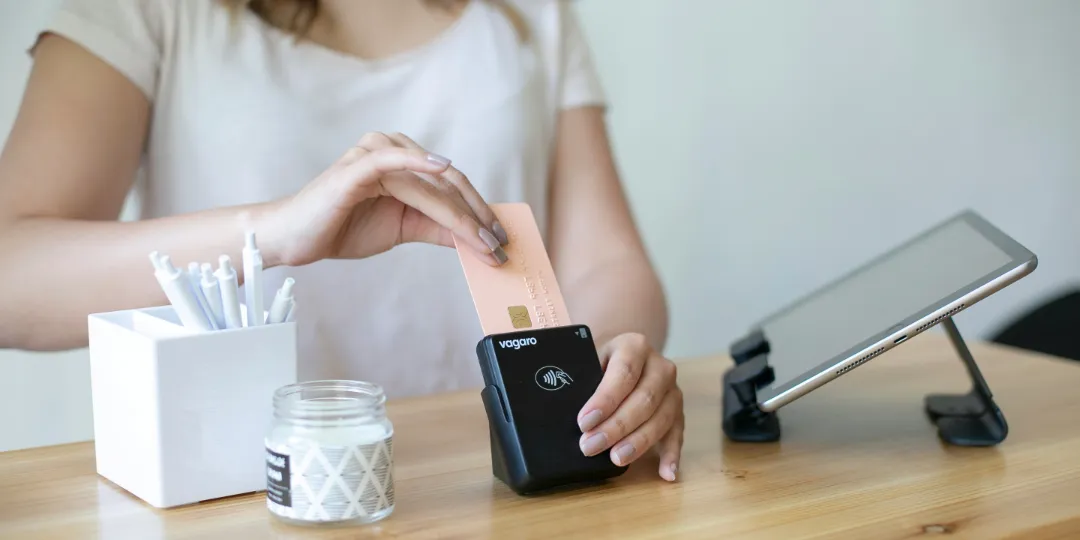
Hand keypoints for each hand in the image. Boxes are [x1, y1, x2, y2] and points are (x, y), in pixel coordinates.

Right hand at [257, 132, 508, 266]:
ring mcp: (374, 155)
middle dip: (477, 217)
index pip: (452, 188)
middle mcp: (393, 152)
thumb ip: (437, 228)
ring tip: (481, 239)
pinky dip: (419, 161)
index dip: (479, 214)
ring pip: (430, 184)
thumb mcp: (403, 229)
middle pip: (448, 184)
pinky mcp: (356, 165)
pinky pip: (392, 160)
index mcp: (405, 164)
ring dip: (460, 212)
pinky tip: (443, 167)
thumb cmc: (344, 228)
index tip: (501, 242)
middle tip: (498, 245)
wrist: (297, 238)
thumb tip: (477, 240)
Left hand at [577, 333, 683, 480]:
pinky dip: (672, 455)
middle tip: (590, 446)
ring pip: (661, 418)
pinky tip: (665, 472)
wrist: (625, 356)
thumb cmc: (601, 362)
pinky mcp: (678, 412)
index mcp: (634, 346)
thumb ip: (582, 379)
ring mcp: (672, 390)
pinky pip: (677, 434)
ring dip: (638, 442)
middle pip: (643, 399)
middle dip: (616, 426)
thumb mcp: (589, 359)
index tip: (584, 422)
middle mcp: (660, 366)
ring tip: (616, 459)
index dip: (605, 400)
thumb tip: (561, 408)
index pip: (623, 373)